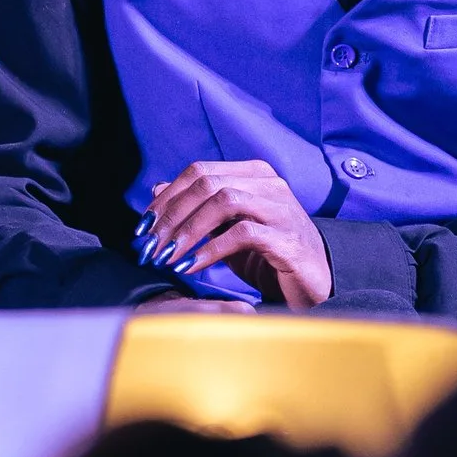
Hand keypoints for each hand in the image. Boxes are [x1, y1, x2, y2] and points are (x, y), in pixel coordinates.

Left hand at [144, 159, 332, 309]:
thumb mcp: (226, 230)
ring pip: (224, 201)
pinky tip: (191, 266)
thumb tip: (156, 189)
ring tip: (167, 256)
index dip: (166, 197)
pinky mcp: (288, 238)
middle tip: (149, 245)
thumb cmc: (267, 257)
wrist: (313, 284)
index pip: (199, 171)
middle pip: (207, 183)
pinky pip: (242, 233)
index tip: (143, 226)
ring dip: (187, 230)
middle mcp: (270, 184)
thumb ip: (197, 209)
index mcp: (254, 174)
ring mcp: (281, 208)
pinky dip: (210, 250)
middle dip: (171, 215)